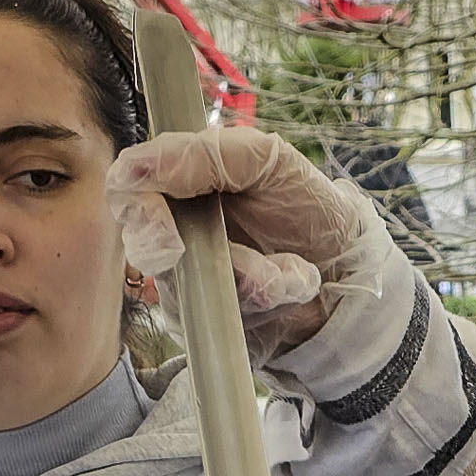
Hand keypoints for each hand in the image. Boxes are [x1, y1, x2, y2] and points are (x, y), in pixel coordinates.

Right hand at [105, 128, 383, 363]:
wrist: (348, 268)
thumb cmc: (306, 208)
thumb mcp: (268, 161)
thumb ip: (204, 154)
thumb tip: (132, 166)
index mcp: (179, 185)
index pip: (127, 192)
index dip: (136, 205)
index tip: (161, 219)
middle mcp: (174, 233)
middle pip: (147, 247)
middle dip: (208, 255)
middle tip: (254, 266)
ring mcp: (187, 282)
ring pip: (189, 288)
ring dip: (253, 278)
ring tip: (294, 269)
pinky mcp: (207, 321)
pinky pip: (218, 317)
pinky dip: (268, 298)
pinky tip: (295, 285)